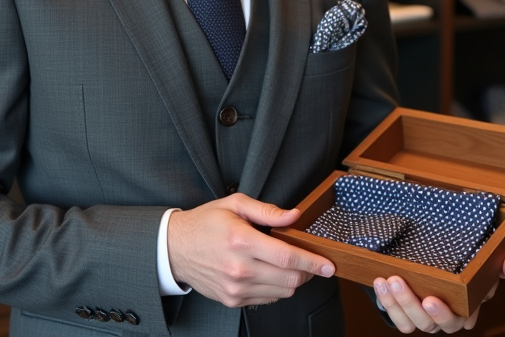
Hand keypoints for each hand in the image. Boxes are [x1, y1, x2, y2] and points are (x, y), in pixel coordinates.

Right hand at [167, 193, 334, 307]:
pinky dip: (275, 288)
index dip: (313, 262)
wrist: (175, 248)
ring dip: (292, 281)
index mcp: (242, 240)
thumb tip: (295, 215)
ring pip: (281, 292)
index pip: (287, 257)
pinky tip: (267, 273)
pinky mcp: (232, 300)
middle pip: (290, 279)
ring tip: (285, 265)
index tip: (329, 265)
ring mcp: (236, 288)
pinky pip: (267, 299)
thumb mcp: (234, 205)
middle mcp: (239, 268)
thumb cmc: (205, 223)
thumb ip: (267, 211)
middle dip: (307, 272)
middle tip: (310, 262)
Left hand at [374, 252, 504, 332]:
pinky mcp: (407, 315)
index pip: (470, 313)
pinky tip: (381, 283)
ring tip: (391, 281)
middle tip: (416, 291)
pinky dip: (389, 304)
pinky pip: (399, 319)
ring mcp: (426, 317)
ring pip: (417, 322)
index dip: (462, 312)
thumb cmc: (462, 261)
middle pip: (443, 324)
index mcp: (470, 304)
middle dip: (430, 310)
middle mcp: (449, 315)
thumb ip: (504, 260)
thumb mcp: (485, 256)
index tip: (440, 298)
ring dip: (403, 303)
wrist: (427, 259)